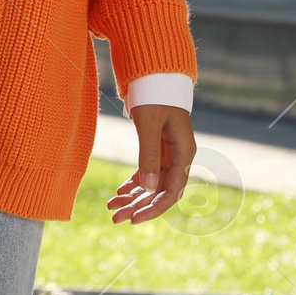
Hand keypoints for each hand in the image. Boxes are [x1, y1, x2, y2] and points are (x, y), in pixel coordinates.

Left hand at [107, 103, 195, 224]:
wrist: (155, 74)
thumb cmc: (155, 95)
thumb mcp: (150, 124)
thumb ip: (149, 154)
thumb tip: (148, 188)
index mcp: (184, 153)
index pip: (172, 191)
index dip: (153, 208)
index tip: (134, 219)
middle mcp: (179, 157)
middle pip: (160, 191)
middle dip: (137, 206)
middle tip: (114, 218)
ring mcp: (169, 154)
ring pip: (152, 184)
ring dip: (133, 197)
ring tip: (111, 208)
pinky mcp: (158, 149)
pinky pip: (147, 172)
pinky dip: (133, 183)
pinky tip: (119, 193)